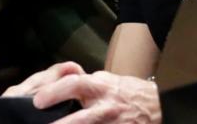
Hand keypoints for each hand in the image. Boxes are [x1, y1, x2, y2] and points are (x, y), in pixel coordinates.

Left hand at [5, 64, 159, 123]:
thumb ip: (87, 82)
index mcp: (100, 87)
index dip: (55, 92)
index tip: (37, 100)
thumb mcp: (108, 80)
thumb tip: (65, 77)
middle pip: (79, 118)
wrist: (159, 106)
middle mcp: (106, 107)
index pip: (74, 85)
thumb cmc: (129, 91)